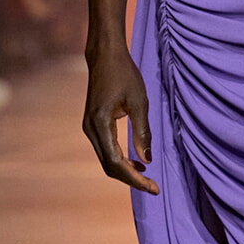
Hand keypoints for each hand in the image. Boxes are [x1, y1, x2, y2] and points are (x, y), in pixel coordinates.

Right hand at [83, 47, 157, 193]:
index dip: (135, 179)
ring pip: (107, 160)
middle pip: (109, 167)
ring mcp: (89, 128)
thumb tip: (147, 160)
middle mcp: (90, 129)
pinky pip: (106, 150)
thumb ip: (143, 132)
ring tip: (147, 175)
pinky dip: (120, 160)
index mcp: (100, 124)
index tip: (154, 187)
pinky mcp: (93, 125)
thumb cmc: (124, 74)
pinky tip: (137, 161)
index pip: (116, 163)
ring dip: (126, 171)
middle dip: (131, 179)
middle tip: (153, 186)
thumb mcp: (139, 102)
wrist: (105, 56)